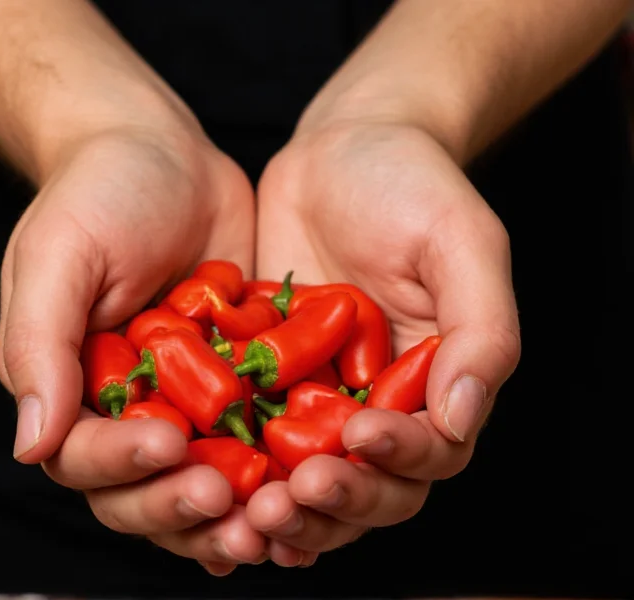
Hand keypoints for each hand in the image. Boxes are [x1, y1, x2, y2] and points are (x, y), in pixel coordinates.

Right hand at [0, 125, 265, 572]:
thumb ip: (38, 346)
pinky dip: (280, 472)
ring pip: (203, 480)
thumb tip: (29, 446)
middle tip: (229, 502)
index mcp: (71, 390)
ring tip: (273, 520)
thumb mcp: (58, 255)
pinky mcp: (240, 384)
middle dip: (181, 506)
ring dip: (234, 513)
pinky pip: (259, 439)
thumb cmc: (97, 192)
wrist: (164, 152)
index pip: (85, 458)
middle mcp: (125, 409)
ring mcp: (187, 402)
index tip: (167, 446)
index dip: (123, 467)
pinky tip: (311, 481)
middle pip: (143, 490)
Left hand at [248, 119, 520, 561]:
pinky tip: (206, 481)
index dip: (399, 460)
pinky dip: (233, 471)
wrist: (341, 147)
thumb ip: (481, 330)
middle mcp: (380, 403)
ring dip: (281, 508)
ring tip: (246, 511)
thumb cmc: (414, 184)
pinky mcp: (264, 380)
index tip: (362, 435)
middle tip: (287, 500)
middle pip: (368, 488)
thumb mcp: (461, 243)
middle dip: (333, 503)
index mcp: (436, 384)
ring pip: (306, 480)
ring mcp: (318, 397)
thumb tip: (462, 418)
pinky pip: (249, 437)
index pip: (430, 454)